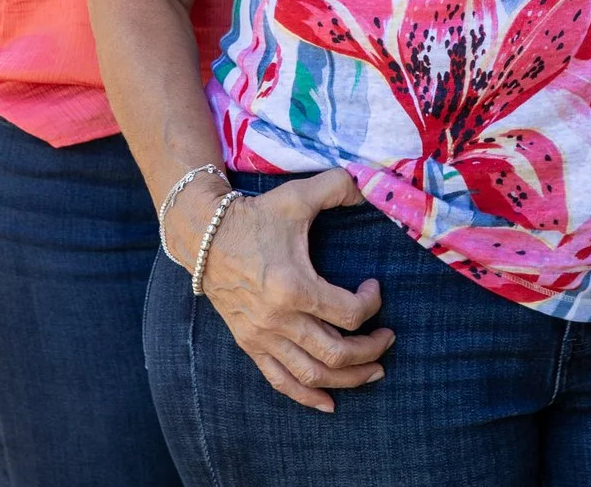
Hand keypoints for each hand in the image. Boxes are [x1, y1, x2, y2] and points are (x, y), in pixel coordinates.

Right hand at [171, 169, 392, 411]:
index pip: (349, 312)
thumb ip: (337, 187)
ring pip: (312, 373)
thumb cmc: (254, 217)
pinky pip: (280, 381)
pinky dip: (307, 396)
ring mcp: (262, 336)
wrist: (203, 236)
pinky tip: (329, 404)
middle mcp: (278, 318)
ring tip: (373, 373)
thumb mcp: (297, 196)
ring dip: (348, 379)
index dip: (372, 303)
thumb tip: (368, 188)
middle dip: (370, 351)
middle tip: (387, 340)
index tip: (374, 287)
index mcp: (293, 286)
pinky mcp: (250, 343)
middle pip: (336, 352)